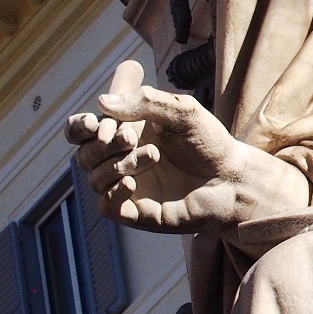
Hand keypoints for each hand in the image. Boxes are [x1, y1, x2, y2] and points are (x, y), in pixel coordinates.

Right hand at [64, 61, 305, 231]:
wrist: (233, 179)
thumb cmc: (210, 142)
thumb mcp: (184, 112)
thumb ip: (146, 102)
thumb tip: (103, 102)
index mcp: (124, 132)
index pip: (81, 130)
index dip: (79, 126)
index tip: (93, 122)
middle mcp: (120, 160)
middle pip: (84, 154)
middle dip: (102, 144)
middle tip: (129, 137)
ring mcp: (126, 186)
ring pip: (94, 178)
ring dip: (118, 164)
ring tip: (153, 156)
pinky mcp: (136, 212)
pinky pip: (107, 206)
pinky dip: (113, 194)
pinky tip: (131, 183)